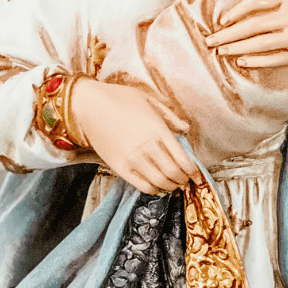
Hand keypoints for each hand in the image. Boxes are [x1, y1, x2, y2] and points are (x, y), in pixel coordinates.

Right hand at [70, 78, 198, 193]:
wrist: (89, 105)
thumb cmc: (119, 98)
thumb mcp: (149, 99)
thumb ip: (170, 116)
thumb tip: (185, 129)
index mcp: (158, 130)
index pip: (183, 159)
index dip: (194, 171)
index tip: (198, 175)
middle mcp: (148, 147)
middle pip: (173, 173)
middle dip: (184, 180)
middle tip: (187, 180)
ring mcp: (133, 159)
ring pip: (160, 182)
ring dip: (170, 186)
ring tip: (174, 184)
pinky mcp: (120, 167)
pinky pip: (142, 186)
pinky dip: (154, 190)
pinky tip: (158, 187)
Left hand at [205, 0, 287, 66]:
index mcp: (287, 1)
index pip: (254, 4)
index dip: (236, 12)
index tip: (222, 20)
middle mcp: (287, 19)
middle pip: (250, 26)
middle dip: (227, 34)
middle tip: (209, 41)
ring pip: (258, 44)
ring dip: (236, 48)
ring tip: (220, 52)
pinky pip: (273, 59)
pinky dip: (256, 60)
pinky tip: (242, 61)